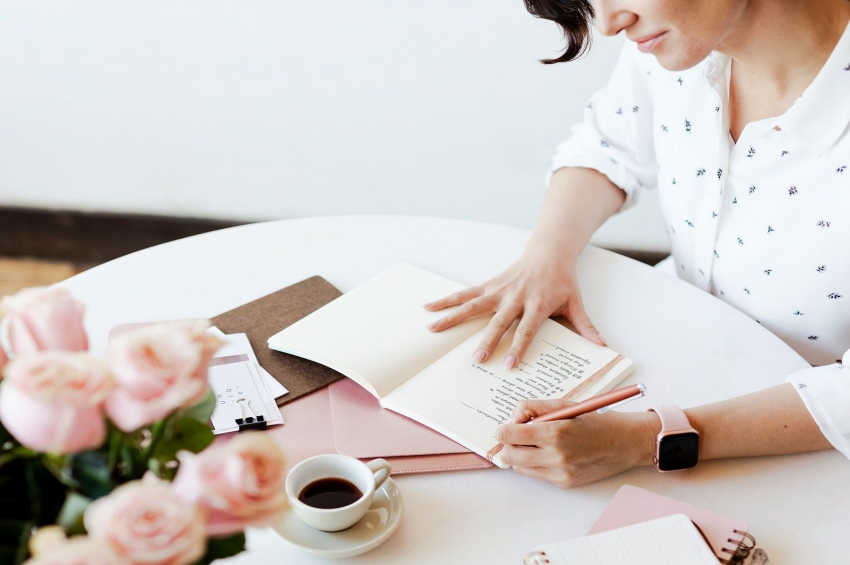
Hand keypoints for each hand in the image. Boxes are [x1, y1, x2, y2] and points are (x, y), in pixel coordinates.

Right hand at [423, 249, 604, 368]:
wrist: (549, 252)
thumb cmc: (562, 281)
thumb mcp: (576, 303)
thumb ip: (586, 326)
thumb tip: (603, 346)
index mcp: (537, 304)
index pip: (527, 330)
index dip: (518, 348)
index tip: (508, 366)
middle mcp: (515, 298)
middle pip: (498, 322)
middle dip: (488, 341)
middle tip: (476, 359)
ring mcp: (499, 291)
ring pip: (473, 305)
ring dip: (452, 317)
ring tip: (432, 329)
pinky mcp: (489, 286)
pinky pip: (465, 294)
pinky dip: (446, 300)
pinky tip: (428, 307)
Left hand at [494, 399, 657, 488]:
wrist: (626, 443)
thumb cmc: (596, 420)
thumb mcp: (565, 405)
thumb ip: (534, 407)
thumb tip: (512, 417)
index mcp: (555, 432)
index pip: (511, 436)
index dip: (503, 430)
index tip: (504, 428)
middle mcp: (556, 456)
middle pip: (510, 456)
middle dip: (508, 445)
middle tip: (517, 435)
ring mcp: (561, 473)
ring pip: (521, 469)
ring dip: (520, 456)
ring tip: (534, 444)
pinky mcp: (566, 483)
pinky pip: (538, 475)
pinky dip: (536, 464)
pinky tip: (550, 453)